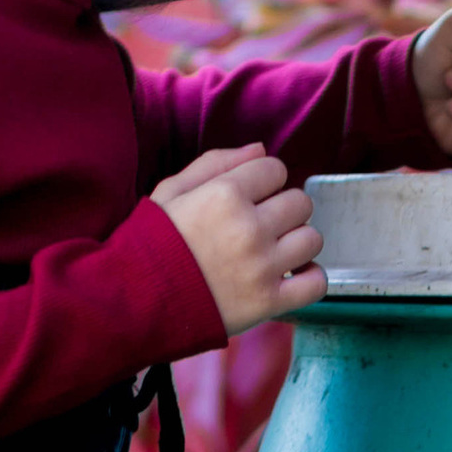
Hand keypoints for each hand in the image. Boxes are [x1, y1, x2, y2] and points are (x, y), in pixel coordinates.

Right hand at [152, 145, 325, 333]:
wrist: (134, 302)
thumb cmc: (149, 243)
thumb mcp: (170, 191)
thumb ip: (216, 163)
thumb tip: (261, 149)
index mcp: (225, 194)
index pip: (276, 169)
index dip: (264, 181)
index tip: (251, 197)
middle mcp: (249, 228)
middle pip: (300, 202)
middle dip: (283, 209)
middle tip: (261, 226)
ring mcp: (262, 267)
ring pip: (312, 239)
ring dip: (297, 242)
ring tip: (274, 252)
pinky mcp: (268, 302)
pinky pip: (316, 284)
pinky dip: (312, 278)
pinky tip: (293, 275)